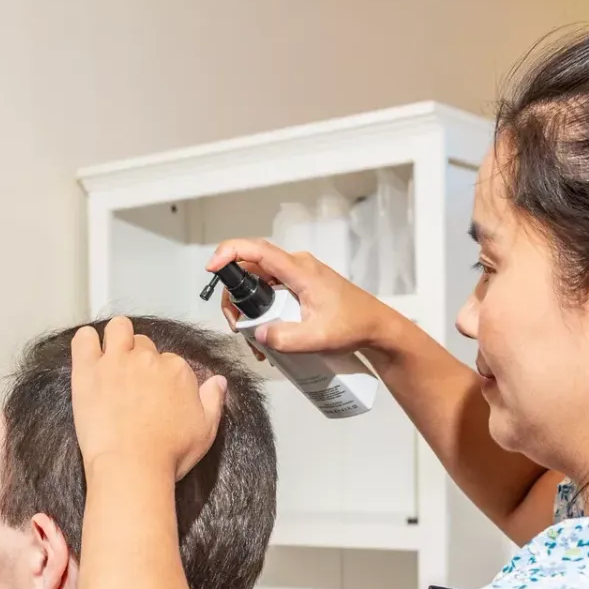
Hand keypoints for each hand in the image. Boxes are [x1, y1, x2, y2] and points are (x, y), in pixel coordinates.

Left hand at [70, 317, 226, 480]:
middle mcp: (148, 359)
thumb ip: (213, 401)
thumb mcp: (205, 431)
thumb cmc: (168, 454)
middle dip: (139, 357)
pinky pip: (84, 339)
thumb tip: (218, 381)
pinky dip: (86, 341)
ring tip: (112, 357)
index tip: (156, 393)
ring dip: (117, 337)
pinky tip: (89, 353)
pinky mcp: (88, 370)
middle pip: (143, 344)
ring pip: (118, 329)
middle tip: (131, 381)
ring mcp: (116, 361)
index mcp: (177, 370)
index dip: (162, 376)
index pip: (169, 361)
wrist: (132, 466)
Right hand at [206, 239, 397, 358]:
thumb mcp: (318, 337)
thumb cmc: (354, 325)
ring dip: (248, 307)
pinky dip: (261, 308)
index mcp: (300, 271)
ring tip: (253, 336)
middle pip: (250, 268)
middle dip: (235, 296)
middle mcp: (296, 266)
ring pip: (258, 281)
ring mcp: (297, 275)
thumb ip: (286, 338)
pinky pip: (270, 290)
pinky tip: (266, 333)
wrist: (376, 327)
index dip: (230, 252)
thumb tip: (258, 336)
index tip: (212, 267)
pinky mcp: (299, 285)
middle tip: (238, 326)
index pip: (257, 250)